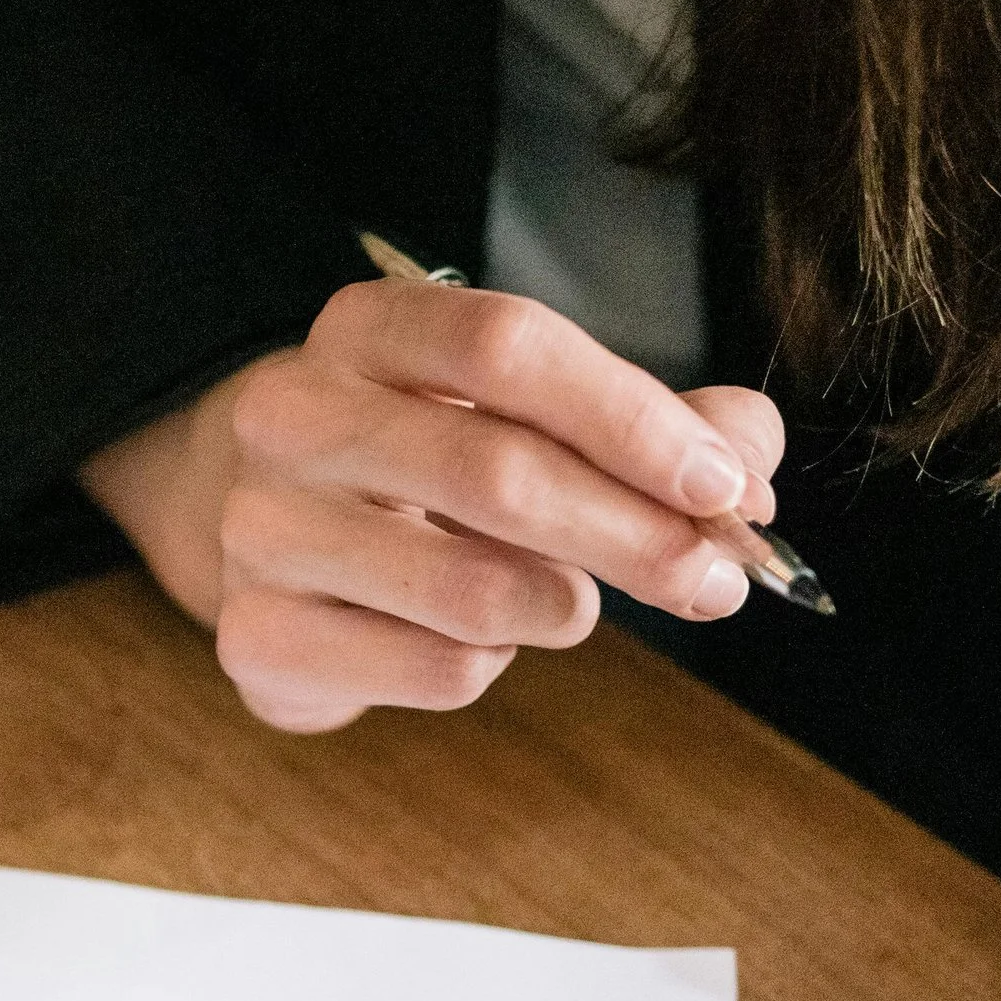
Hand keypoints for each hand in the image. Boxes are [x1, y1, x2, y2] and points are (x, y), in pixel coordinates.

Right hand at [80, 276, 784, 731]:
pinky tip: (472, 643)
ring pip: (469, 593)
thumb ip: (659, 424)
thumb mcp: (533, 412)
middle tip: (716, 582)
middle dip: (635, 538)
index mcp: (369, 329)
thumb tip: (747, 477)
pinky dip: (486, 670)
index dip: (632, 421)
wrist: (270, 534)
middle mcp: (294, 414)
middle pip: (496, 474)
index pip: (510, 350)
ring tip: (569, 606)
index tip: (725, 490)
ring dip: (563, 611)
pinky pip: (427, 671)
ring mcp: (260, 528)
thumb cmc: (429, 464)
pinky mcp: (253, 635)